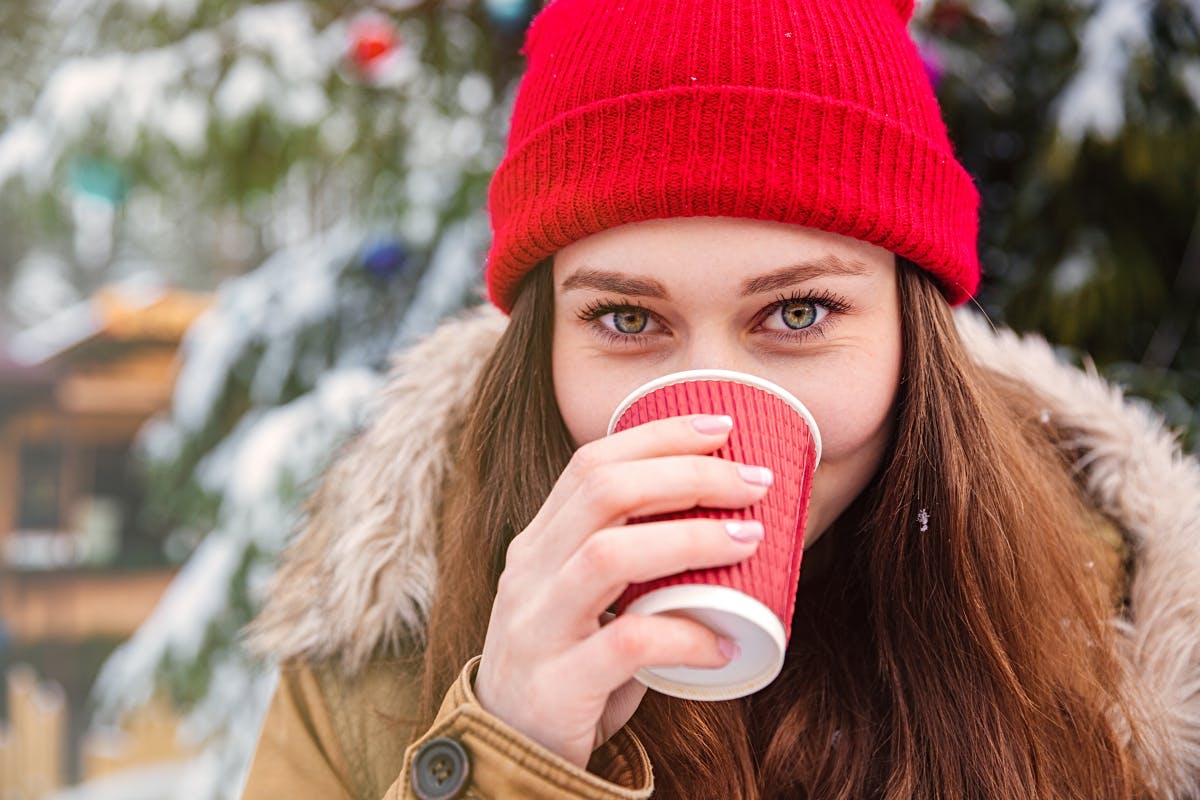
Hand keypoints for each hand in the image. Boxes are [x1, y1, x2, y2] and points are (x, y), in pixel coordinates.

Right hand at [473, 414, 770, 768]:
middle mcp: (529, 573)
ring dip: (689, 539)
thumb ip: (630, 562)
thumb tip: (722, 524)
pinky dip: (685, 635)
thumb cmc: (566, 666)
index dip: (658, 436)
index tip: (721, 427)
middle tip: (751, 482)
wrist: (507, 752)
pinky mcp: (555, 685)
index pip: (591, 464)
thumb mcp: (585, 600)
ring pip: (609, 555)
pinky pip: (627, 644)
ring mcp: (536, 627)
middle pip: (602, 491)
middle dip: (686, 474)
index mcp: (538, 543)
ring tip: (749, 541)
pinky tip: (724, 642)